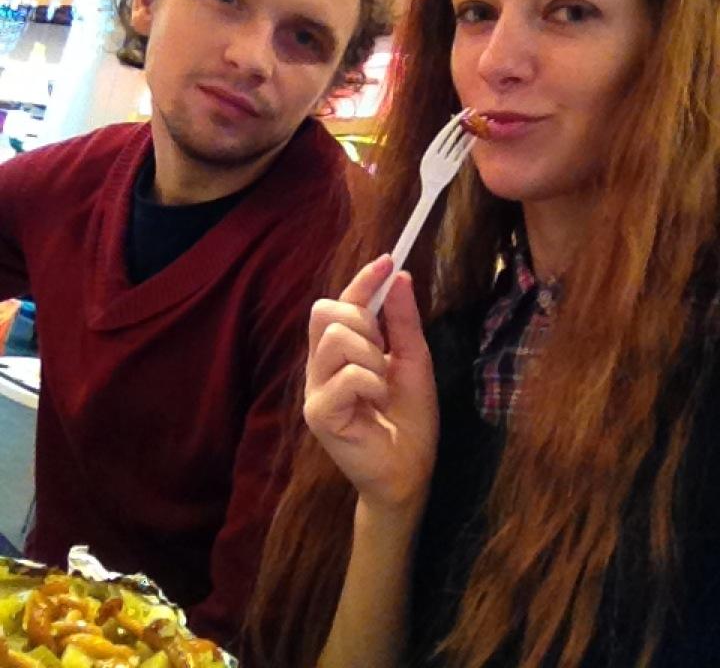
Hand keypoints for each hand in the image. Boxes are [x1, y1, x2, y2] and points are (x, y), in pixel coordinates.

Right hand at [304, 256, 438, 511]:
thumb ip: (403, 321)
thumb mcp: (414, 360)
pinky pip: (345, 375)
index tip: (388, 262)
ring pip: (335, 338)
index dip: (362, 280)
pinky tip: (376, 404)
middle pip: (325, 311)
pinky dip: (370, 384)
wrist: (411, 469)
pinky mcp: (318, 413)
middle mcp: (320, 365)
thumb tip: (399, 276)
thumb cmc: (410, 417)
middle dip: (364, 322)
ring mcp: (315, 388)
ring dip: (371, 357)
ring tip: (381, 385)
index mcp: (340, 350)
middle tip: (383, 353)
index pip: (340, 302)